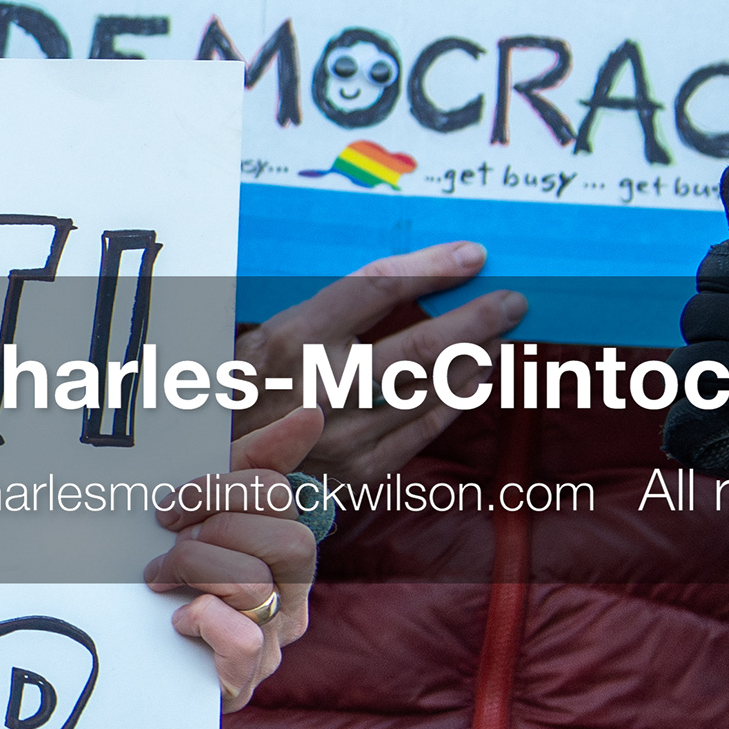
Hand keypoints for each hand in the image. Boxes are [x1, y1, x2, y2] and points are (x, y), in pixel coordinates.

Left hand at [149, 410, 323, 709]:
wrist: (125, 652)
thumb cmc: (171, 571)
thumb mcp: (201, 511)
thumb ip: (255, 462)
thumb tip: (312, 413)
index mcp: (284, 549)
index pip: (280, 497)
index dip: (219, 491)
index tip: (170, 507)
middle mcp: (292, 598)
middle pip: (289, 542)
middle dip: (215, 532)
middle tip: (169, 544)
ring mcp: (273, 643)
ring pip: (260, 587)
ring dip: (196, 573)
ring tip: (160, 581)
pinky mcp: (244, 681)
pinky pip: (245, 640)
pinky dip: (205, 622)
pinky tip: (178, 619)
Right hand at [232, 241, 523, 481]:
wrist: (216, 472)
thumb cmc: (238, 393)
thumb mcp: (257, 337)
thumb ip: (321, 312)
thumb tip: (396, 280)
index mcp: (292, 341)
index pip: (376, 290)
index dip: (431, 269)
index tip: (472, 256)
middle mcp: (322, 387)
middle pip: (422, 344)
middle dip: (477, 318)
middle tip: (512, 302)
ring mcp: (344, 433)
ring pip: (432, 388)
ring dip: (476, 357)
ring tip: (498, 335)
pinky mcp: (359, 470)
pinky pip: (423, 429)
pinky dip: (455, 400)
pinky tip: (474, 379)